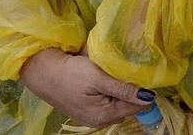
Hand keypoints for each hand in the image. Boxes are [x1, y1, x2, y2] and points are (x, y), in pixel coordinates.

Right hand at [20, 47, 151, 127]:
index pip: (138, 106)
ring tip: (115, 75)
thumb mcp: (99, 78)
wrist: (43, 72)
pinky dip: (110, 92)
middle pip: (129, 106)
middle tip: (128, 71)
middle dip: (132, 90)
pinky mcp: (87, 110)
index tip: (145, 74)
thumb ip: (124, 89)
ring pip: (119, 103)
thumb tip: (149, 96)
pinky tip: (105, 81)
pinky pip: (107, 102)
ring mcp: (92, 117)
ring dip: (121, 90)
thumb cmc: (71, 73)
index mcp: (104, 115)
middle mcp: (99, 121)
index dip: (145, 91)